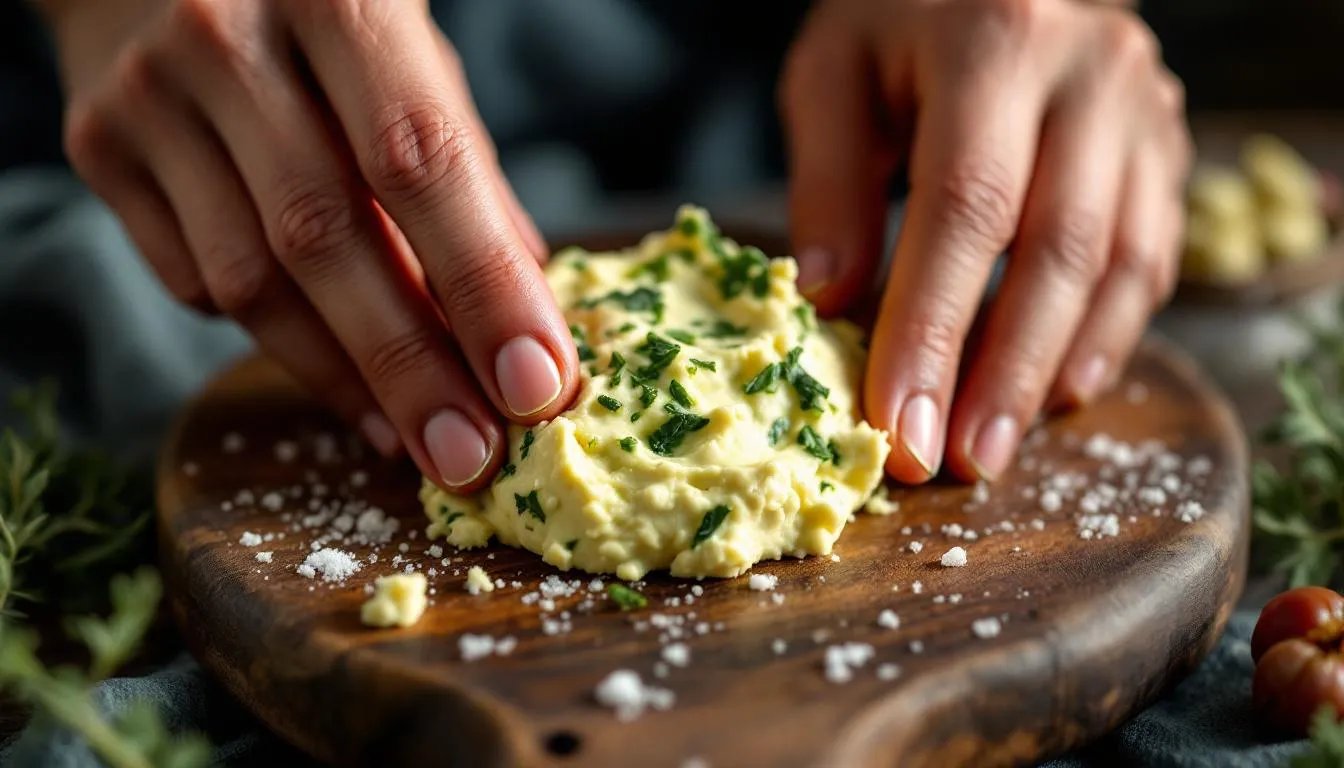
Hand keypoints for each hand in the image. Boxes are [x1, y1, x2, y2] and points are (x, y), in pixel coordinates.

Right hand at [45, 0, 578, 490]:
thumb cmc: (317, 11)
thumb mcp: (409, 53)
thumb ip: (465, 170)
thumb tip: (527, 308)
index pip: (421, 162)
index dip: (483, 285)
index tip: (536, 386)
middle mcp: (230, 39)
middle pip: (324, 238)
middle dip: (410, 367)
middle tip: (471, 457)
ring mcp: (148, 95)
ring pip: (247, 280)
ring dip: (342, 377)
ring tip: (412, 436)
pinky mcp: (97, 147)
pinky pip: (193, 278)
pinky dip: (275, 340)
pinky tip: (335, 374)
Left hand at [780, 0, 1190, 482]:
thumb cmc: (900, 14)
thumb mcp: (835, 70)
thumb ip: (831, 180)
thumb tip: (831, 304)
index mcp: (996, 41)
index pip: (966, 208)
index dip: (931, 328)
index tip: (898, 426)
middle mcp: (1090, 72)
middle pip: (1055, 248)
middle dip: (999, 372)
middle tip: (955, 464)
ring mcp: (1143, 107)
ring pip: (1116, 262)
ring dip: (1053, 367)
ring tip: (997, 448)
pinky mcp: (1166, 142)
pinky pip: (1153, 254)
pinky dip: (1109, 332)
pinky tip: (1060, 390)